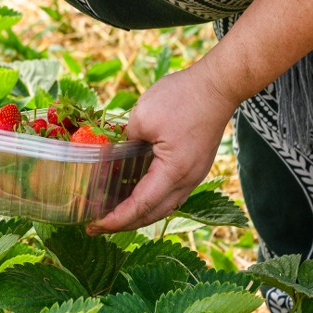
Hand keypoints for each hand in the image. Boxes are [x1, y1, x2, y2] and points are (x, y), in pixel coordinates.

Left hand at [87, 62, 236, 233]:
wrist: (217, 86)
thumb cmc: (181, 97)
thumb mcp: (142, 116)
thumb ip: (125, 141)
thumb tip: (116, 155)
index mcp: (173, 171)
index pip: (141, 205)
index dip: (116, 219)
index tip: (94, 225)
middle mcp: (187, 181)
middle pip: (153, 214)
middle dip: (124, 223)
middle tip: (97, 226)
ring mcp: (194, 175)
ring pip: (163, 206)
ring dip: (138, 213)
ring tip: (112, 214)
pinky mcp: (194, 167)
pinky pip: (170, 192)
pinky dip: (149, 199)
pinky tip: (132, 194)